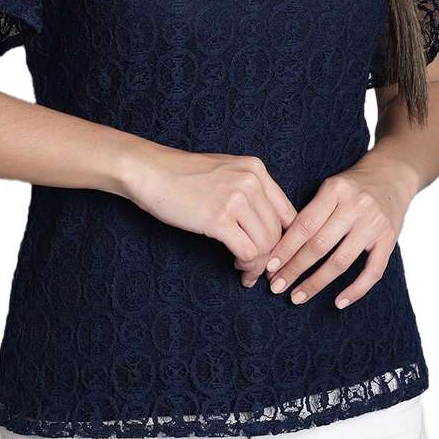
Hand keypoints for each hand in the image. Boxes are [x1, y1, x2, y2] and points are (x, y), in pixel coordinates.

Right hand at [127, 144, 297, 266]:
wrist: (150, 171)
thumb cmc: (183, 175)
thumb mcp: (226, 172)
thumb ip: (249, 190)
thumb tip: (267, 226)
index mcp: (256, 169)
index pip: (287, 211)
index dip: (285, 239)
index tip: (274, 253)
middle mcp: (251, 181)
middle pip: (278, 231)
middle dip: (271, 255)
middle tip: (257, 268)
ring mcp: (236, 199)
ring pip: (265, 244)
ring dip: (258, 264)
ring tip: (245, 269)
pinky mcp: (218, 218)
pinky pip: (248, 252)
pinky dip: (247, 266)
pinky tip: (237, 267)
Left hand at [238, 154, 417, 307]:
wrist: (392, 174)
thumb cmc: (352, 184)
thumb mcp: (330, 186)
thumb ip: (312, 211)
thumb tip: (280, 245)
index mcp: (335, 190)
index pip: (305, 224)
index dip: (285, 248)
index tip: (269, 266)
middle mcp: (355, 206)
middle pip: (319, 245)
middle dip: (294, 269)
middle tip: (276, 286)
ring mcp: (374, 224)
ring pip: (341, 261)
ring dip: (316, 283)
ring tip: (297, 297)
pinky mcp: (390, 239)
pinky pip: (373, 272)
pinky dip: (355, 290)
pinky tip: (338, 302)